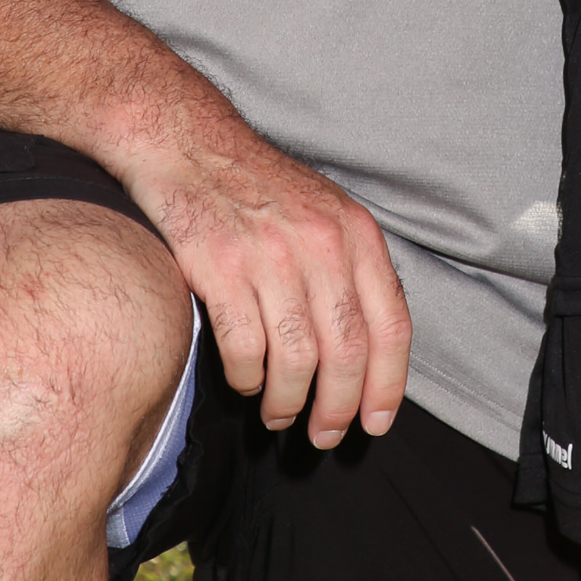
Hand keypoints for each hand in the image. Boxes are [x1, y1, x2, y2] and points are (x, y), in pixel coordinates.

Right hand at [133, 97, 413, 452]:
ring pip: (297, 359)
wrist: (189, 145)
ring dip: (289, 402)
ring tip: (279, 414)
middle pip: (346, 352)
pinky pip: (245, 349)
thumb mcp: (325, 213)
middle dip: (338, 408)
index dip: (387, 385)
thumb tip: (370, 349)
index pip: (391, 326)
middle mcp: (322, 244)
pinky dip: (247, 379)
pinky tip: (245, 381)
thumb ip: (352, 270)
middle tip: (324, 436)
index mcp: (357, 234)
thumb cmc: (259, 188)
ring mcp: (270, 255)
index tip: (376, 421)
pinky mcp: (220, 267)